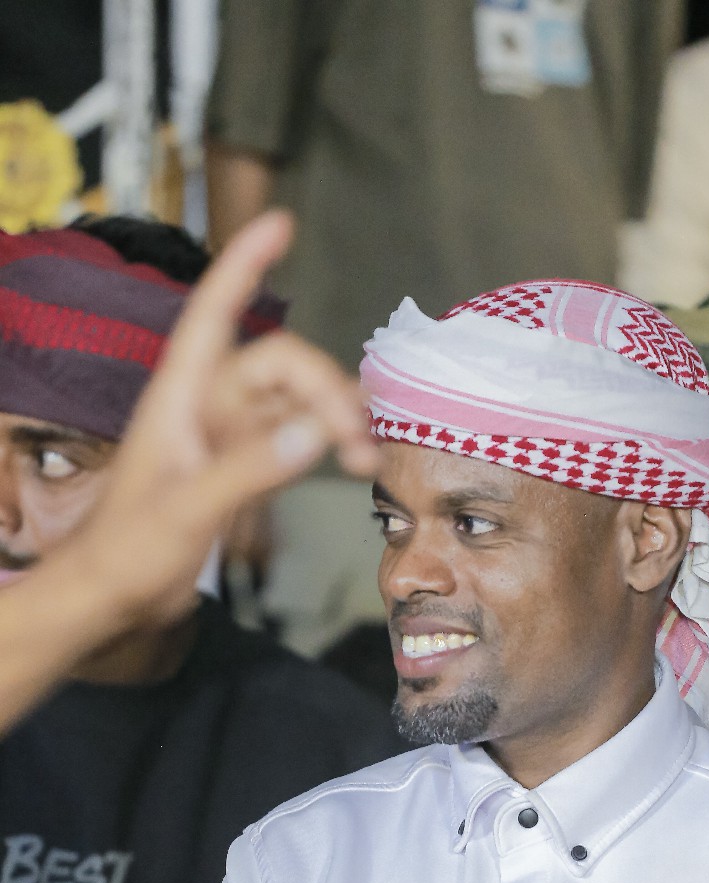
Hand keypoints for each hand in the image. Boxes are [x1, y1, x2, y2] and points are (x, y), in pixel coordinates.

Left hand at [66, 209, 375, 635]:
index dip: (244, 265)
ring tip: (363, 460)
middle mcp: (206, 408)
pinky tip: (350, 465)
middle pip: (279, 364)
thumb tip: (317, 433)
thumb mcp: (188, 509)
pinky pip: (292, 440)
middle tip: (356, 440)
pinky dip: (323, 446)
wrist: (112, 599)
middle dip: (325, 389)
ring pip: (293, 403)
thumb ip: (252, 470)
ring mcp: (226, 439)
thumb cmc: (128, 551)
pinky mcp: (241, 472)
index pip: (215, 312)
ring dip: (333, 421)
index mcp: (180, 397)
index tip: (279, 223)